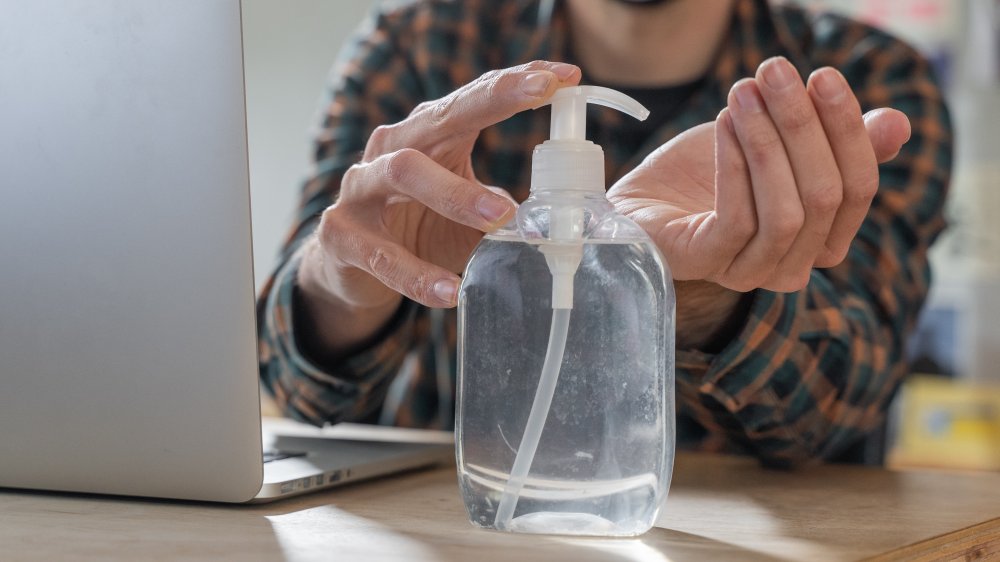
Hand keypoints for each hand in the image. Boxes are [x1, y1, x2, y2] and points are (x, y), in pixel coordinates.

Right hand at [298, 61, 580, 349]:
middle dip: (491, 102)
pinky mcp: (342, 235)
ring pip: (402, 172)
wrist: (350, 271)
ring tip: (500, 216)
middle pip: (438, 116)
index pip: (473, 99)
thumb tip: (556, 223)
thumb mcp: (467, 215)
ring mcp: (361, 189)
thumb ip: (504, 210)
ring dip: (454, 193)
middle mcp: (390, 150)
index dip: (517, 83)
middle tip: (540, 96)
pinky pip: (381, 254)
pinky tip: (449, 290)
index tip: (565, 75)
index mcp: (427, 137)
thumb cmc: (417, 230)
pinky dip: (416, 273)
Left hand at [608, 56, 909, 347]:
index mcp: (821, 240)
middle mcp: (793, 264)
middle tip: (775, 71)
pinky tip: (725, 124)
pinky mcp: (708, 264)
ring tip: (744, 93)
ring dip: (768, 141)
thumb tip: (897, 124)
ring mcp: (750, 270)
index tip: (823, 76)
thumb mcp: (776, 146)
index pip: (858, 188)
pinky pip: (738, 219)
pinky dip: (735, 165)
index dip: (847, 130)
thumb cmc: (708, 177)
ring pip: (787, 210)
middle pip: (825, 195)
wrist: (639, 203)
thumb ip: (833, 141)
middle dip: (805, 125)